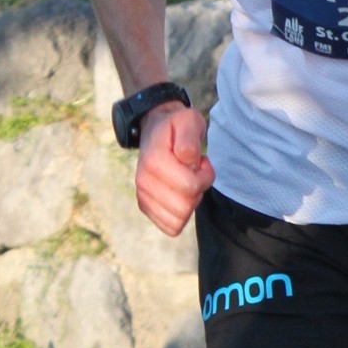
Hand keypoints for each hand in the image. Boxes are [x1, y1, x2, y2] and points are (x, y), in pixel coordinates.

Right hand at [133, 102, 213, 235]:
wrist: (154, 130)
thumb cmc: (176, 127)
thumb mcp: (188, 120)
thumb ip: (189, 138)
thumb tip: (187, 160)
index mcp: (154, 162)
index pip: (191, 187)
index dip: (205, 176)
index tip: (201, 162)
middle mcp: (143, 181)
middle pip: (184, 208)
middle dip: (197, 192)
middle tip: (195, 172)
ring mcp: (142, 195)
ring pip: (177, 221)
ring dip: (189, 204)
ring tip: (187, 182)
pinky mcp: (145, 206)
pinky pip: (169, 226)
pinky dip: (180, 215)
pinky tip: (179, 194)